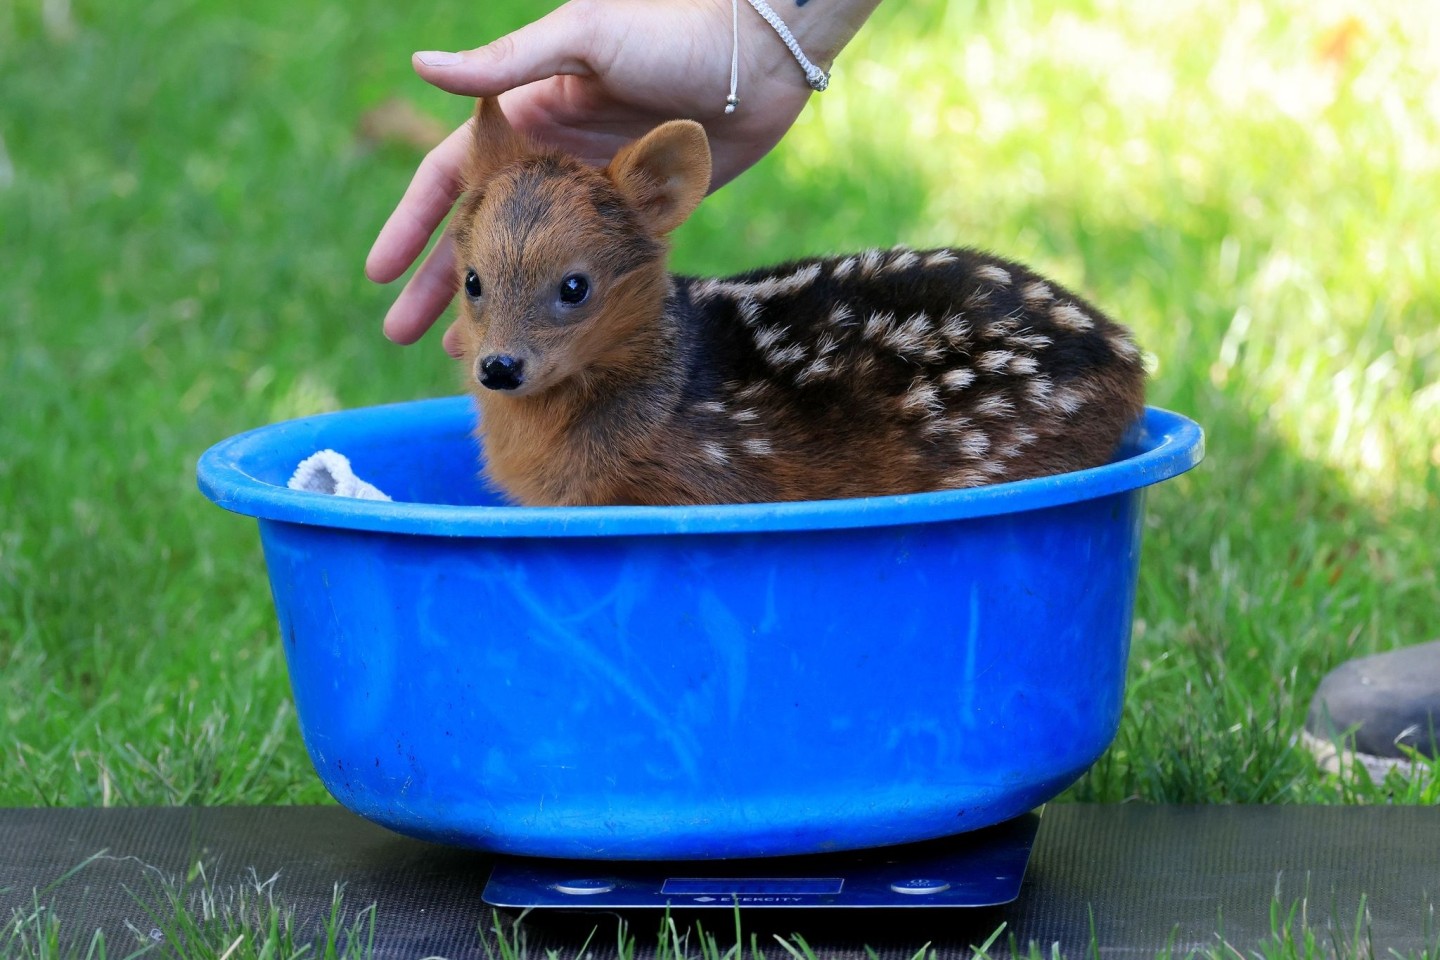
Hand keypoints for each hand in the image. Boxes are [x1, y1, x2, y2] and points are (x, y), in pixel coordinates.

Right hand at [366, 0, 818, 354]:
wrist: (760, 52)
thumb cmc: (671, 30)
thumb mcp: (582, 39)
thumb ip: (506, 63)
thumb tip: (419, 66)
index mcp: (526, 115)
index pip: (451, 179)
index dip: (413, 224)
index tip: (380, 274)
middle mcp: (552, 159)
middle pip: (480, 232)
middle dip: (438, 282)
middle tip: (399, 334)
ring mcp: (594, 193)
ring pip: (527, 263)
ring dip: (494, 307)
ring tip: (459, 356)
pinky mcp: (642, 216)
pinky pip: (589, 272)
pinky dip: (560, 309)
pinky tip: (542, 348)